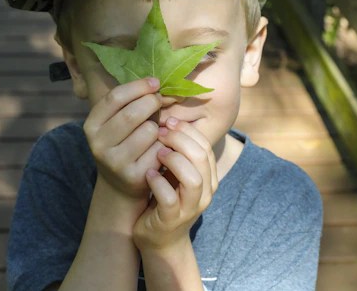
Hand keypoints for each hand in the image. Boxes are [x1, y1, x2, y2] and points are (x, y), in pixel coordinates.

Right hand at [83, 77, 164, 201]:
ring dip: (158, 126)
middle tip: (159, 100)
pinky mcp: (133, 176)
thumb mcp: (114, 123)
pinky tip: (159, 148)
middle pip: (132, 113)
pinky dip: (163, 145)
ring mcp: (115, 162)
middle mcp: (98, 144)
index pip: (115, 97)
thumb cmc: (122, 144)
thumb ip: (128, 103)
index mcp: (91, 126)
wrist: (120, 185)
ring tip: (155, 130)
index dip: (138, 86)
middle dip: (151, 102)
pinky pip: (158, 150)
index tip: (155, 82)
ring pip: (148, 131)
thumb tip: (155, 81)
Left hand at [132, 118, 218, 252]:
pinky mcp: (173, 220)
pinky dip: (158, 183)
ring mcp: (190, 207)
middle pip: (201, 157)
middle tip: (160, 132)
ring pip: (193, 179)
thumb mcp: (175, 173)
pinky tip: (147, 174)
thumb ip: (177, 152)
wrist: (159, 238)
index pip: (205, 146)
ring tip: (156, 153)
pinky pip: (170, 199)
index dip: (187, 130)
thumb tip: (167, 119)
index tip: (167, 121)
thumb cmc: (165, 198)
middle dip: (179, 140)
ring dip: (173, 160)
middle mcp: (205, 192)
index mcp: (208, 177)